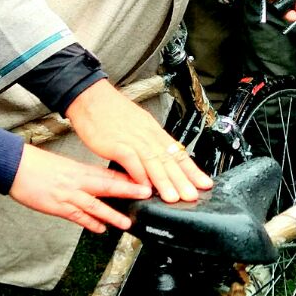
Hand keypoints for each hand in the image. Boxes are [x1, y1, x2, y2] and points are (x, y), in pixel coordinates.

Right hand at [8, 143, 149, 231]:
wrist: (15, 166)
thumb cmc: (38, 165)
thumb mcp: (66, 166)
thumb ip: (83, 176)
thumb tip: (99, 182)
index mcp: (81, 169)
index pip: (110, 173)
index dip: (129, 177)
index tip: (146, 180)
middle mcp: (78, 181)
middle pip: (108, 185)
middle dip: (129, 190)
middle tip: (147, 194)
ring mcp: (69, 194)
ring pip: (95, 204)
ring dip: (112, 214)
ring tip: (127, 223)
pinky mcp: (57, 206)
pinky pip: (77, 215)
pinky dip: (89, 223)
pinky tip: (100, 229)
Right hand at [64, 78, 211, 202]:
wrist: (91, 98)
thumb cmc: (111, 113)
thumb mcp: (138, 126)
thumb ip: (150, 143)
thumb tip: (162, 159)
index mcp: (154, 132)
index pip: (178, 153)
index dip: (192, 170)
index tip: (204, 183)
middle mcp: (147, 136)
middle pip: (169, 160)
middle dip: (182, 181)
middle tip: (193, 196)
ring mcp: (132, 139)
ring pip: (153, 162)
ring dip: (164, 182)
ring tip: (173, 198)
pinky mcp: (116, 144)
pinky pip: (131, 160)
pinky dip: (139, 174)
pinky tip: (144, 187)